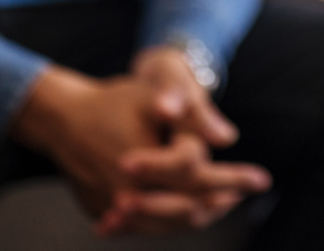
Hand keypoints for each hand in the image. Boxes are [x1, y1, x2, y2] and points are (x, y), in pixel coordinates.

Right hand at [9, 59, 267, 237]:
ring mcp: (114, 209)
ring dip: (196, 215)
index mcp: (148, 167)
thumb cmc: (111, 103)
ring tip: (219, 203)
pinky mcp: (103, 213)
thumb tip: (229, 136)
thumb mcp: (151, 97)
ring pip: (167, 224)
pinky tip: (182, 211)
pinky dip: (166, 220)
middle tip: (241, 194)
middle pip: (188, 208)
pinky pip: (142, 226)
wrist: (60, 118)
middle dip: (220, 201)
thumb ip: (192, 116)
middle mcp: (130, 196)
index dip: (235, 178)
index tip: (263, 179)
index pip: (203, 178)